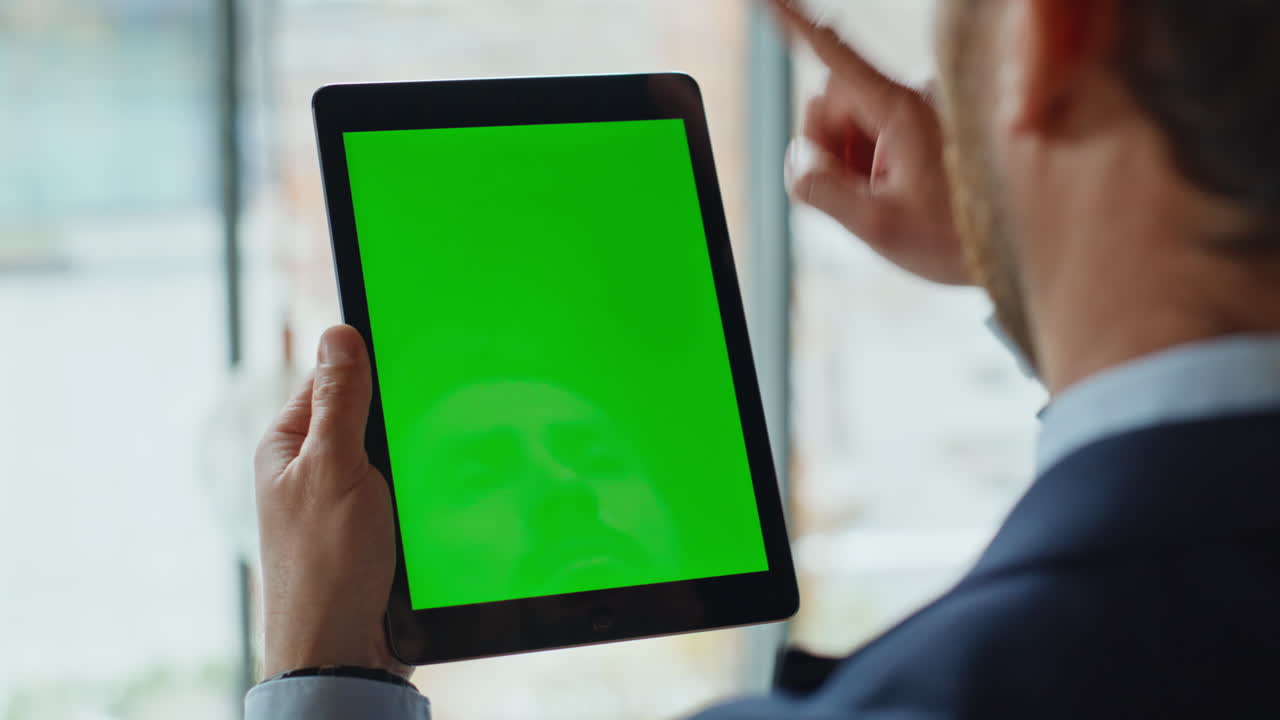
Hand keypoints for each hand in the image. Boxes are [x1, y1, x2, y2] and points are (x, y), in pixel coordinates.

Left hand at [254, 324, 410, 679]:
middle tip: (437, 415)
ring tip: (437, 466)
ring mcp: (340, 500)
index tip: (415, 352)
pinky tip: (443, 494)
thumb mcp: (334, 467)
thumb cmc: (326, 564)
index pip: (331, 378)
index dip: (371, 366)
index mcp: (286, 444)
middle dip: (401, 418)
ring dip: (416, 459)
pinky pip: (403, 490)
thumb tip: (337, 333)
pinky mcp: (370, 528)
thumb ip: (339, 401)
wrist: (343, 650)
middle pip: (366, 415)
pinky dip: (422, 490)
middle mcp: (310, 468)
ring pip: (391, 455)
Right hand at [772, 0, 970, 285]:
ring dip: (846, 157)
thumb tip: (797, 162)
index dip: (796, 27)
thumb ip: (822, 191)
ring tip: (879, 197)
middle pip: (831, 97)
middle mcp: (911, 99)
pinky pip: (871, 133)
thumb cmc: (953, 240)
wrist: (1012, 249)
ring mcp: (917, 112)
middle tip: (848, 190)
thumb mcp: (877, 226)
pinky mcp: (922, 128)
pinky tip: (891, 192)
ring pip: (848, 118)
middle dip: (825, 143)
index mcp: (901, 110)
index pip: (835, 57)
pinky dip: (866, 162)